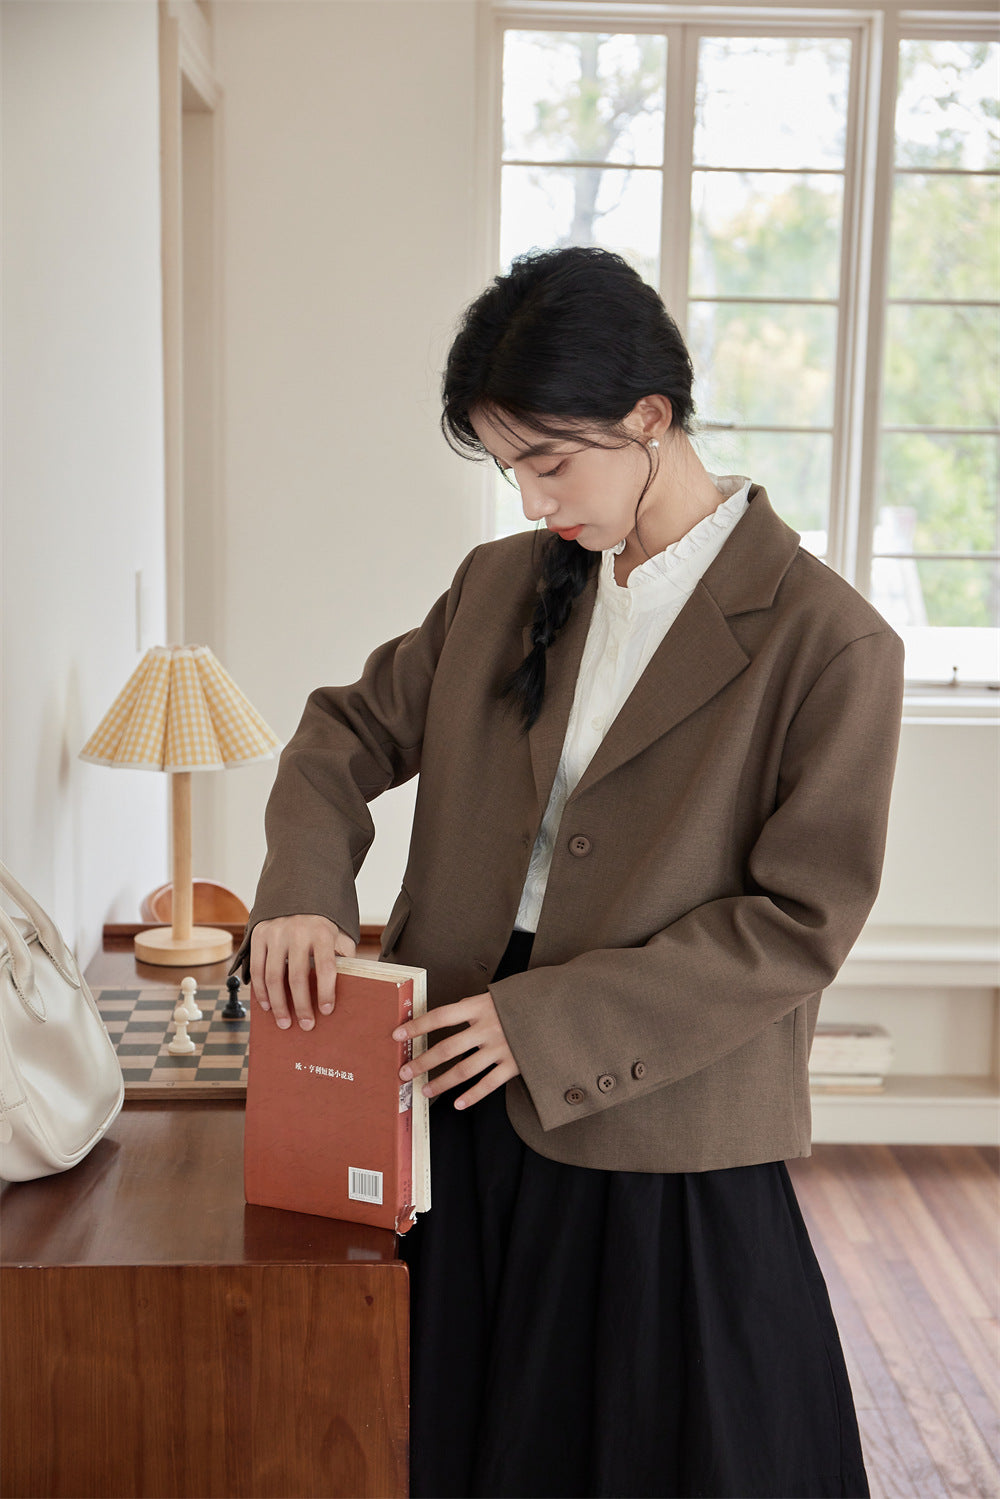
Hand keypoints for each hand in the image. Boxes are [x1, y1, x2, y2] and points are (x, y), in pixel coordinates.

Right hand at [249, 914, 356, 1030]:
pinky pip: (256, 968)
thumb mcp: (339, 934)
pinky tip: (267, 1006)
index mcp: (322, 932)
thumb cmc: (322, 923)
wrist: (298, 892)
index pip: (325, 967)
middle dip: (301, 1005)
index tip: (326, 1011)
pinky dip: (260, 991)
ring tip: (285, 1022)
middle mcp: (298, 931)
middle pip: (297, 976)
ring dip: (278, 1004)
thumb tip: (352, 986)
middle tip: (306, 1025)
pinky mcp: (259, 934)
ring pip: (273, 976)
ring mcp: (276, 933)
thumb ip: (343, 957)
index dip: (326, 991)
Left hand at [392, 992, 519, 1109]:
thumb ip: (476, 1007)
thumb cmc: (527, 999)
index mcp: (481, 1006)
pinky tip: (458, 1103)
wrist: (563, 1008)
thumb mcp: (500, 995)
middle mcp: (488, 1027)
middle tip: (404, 1073)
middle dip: (423, 1062)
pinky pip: (489, 1084)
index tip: (397, 1034)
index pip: (440, 1016)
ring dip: (441, 1082)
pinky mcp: (515, 1064)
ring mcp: (502, 1047)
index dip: (417, 1026)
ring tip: (425, 1091)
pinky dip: (473, 1095)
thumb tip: (448, 1016)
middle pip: (447, 1048)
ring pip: (464, 1070)